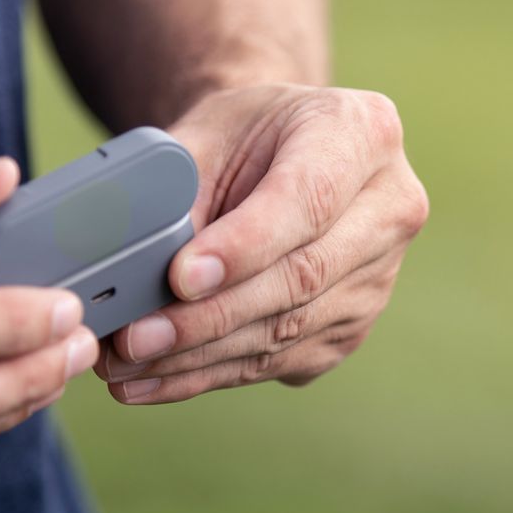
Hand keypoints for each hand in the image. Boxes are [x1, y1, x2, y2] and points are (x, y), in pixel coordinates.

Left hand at [95, 84, 427, 402]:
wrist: (278, 158)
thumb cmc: (240, 137)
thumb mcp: (206, 131)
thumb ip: (176, 187)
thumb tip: (131, 271)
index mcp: (361, 134)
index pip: (308, 200)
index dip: (244, 247)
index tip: (180, 277)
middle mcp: (387, 210)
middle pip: (299, 278)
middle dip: (206, 318)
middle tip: (134, 338)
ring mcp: (376, 278)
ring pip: (285, 331)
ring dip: (197, 358)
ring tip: (125, 366)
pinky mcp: (347, 328)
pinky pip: (276, 362)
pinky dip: (206, 375)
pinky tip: (150, 382)